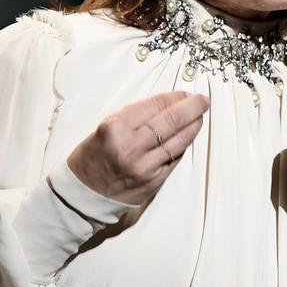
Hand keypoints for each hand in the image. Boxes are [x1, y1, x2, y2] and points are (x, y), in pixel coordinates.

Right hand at [67, 91, 209, 203]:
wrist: (83, 192)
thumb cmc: (93, 156)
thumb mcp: (107, 127)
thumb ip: (136, 116)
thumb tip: (168, 104)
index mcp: (116, 127)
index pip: (156, 105)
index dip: (175, 97)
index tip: (185, 93)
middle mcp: (131, 146)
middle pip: (172, 120)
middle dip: (193, 107)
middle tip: (203, 101)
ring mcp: (144, 166)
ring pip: (179, 140)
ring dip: (194, 126)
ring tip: (200, 116)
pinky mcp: (154, 181)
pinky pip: (175, 158)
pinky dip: (183, 145)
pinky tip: (188, 136)